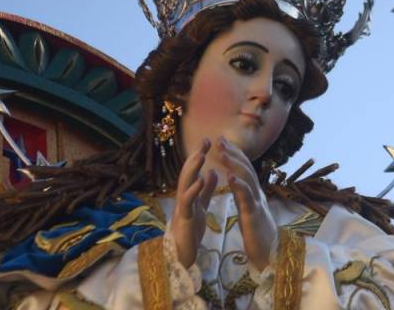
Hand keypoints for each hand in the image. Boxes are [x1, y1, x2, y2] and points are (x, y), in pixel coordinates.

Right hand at [170, 138, 217, 268]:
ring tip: (201, 155)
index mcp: (189, 193)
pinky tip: (200, 180)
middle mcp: (183, 196)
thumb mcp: (201, 205)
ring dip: (192, 169)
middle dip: (195, 156)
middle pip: (187, 172)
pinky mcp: (184, 217)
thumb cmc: (191, 229)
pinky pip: (188, 201)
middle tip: (205, 141)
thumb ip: (205, 190)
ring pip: (184, 183)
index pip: (194, 170)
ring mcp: (182, 206)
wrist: (183, 253)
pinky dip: (193, 190)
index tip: (208, 140)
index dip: (199, 155)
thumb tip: (211, 172)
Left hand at [219, 137, 277, 270]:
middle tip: (220, 140)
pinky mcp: (254, 215)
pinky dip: (239, 186)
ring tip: (222, 153)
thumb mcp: (249, 209)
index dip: (235, 154)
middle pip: (246, 169)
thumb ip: (244, 194)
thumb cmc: (259, 233)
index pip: (245, 169)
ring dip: (234, 164)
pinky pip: (246, 198)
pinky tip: (229, 177)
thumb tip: (237, 180)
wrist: (271, 253)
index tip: (223, 142)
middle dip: (233, 153)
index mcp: (254, 193)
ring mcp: (257, 203)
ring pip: (247, 179)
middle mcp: (257, 194)